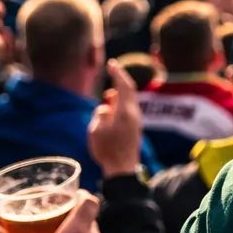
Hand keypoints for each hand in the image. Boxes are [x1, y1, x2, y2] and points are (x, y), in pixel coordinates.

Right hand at [89, 60, 143, 176]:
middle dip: (120, 79)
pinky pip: (128, 109)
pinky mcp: (135, 128)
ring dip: (119, 94)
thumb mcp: (96, 130)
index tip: (112, 63)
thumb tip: (106, 108)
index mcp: (125, 112)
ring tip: (108, 97)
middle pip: (129, 90)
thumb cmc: (107, 150)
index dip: (118, 73)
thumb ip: (100, 114)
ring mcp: (136, 121)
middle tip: (112, 70)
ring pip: (129, 101)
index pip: (124, 86)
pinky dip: (120, 104)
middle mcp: (134, 114)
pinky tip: (111, 109)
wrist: (122, 169)